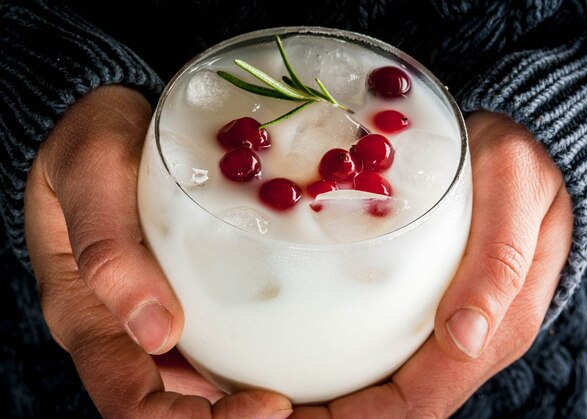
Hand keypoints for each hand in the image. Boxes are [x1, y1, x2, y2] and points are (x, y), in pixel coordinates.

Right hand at [24, 85, 291, 417]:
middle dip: (232, 417)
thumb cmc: (88, 144)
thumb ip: (110, 248)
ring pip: (194, 384)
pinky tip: (290, 348)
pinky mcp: (175, 295)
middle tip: (298, 403)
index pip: (134, 402)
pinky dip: (247, 359)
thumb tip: (156, 331)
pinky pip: (210, 344)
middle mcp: (119, 330)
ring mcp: (148, 316)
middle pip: (171, 405)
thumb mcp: (91, 175)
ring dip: (244, 398)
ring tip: (309, 391)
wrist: (97, 128)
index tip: (268, 405)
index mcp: (87, 316)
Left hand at [290, 110, 573, 417]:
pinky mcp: (428, 305)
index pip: (416, 407)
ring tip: (265, 383)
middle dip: (327, 415)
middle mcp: (466, 342)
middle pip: (390, 408)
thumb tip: (464, 338)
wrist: (529, 151)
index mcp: (491, 333)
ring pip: (381, 384)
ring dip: (326, 396)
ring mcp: (446, 327)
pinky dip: (335, 358)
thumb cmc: (520, 168)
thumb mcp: (512, 198)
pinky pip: (379, 348)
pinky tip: (296, 342)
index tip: (292, 412)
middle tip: (261, 401)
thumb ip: (497, 265)